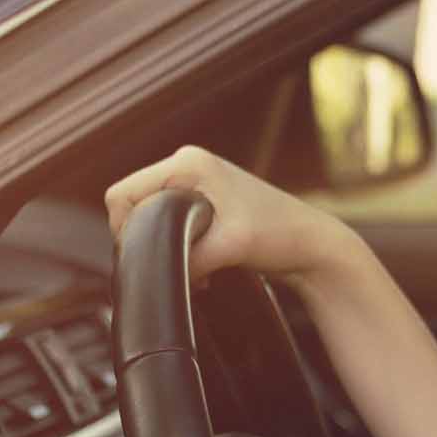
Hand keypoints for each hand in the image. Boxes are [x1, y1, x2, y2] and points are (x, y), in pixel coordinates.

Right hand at [104, 145, 355, 286]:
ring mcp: (197, 182)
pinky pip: (169, 223)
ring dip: (163, 245)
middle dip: (145, 239)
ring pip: (150, 217)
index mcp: (188, 163)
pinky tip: (202, 266)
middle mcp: (189, 164)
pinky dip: (178, 246)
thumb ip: (185, 258)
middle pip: (132, 204)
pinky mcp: (206, 200)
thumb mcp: (228, 247)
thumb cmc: (279, 236)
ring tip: (195, 266)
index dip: (125, 228)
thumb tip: (156, 273)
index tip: (145, 256)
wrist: (313, 244)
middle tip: (173, 263)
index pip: (123, 193)